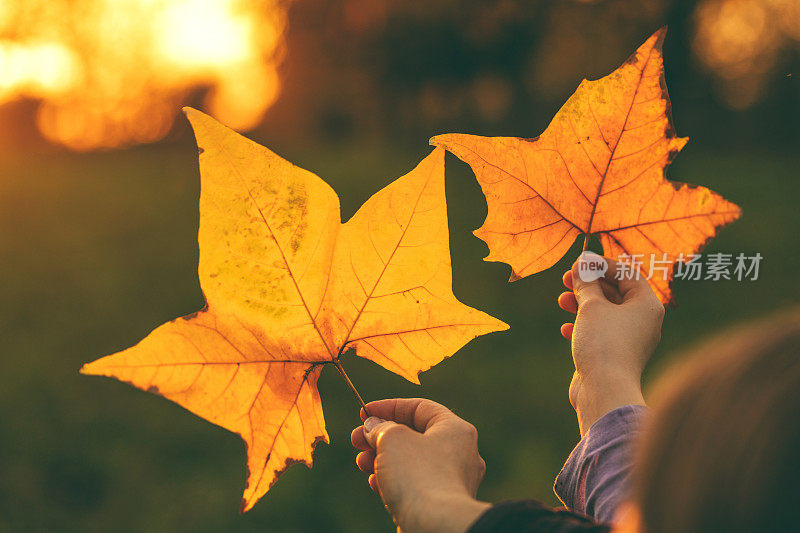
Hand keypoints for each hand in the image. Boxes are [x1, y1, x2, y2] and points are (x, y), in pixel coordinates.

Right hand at [351, 398, 489, 532]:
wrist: (435, 526)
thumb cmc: (417, 475)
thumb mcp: (392, 438)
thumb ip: (380, 427)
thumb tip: (372, 427)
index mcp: (455, 429)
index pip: (420, 408)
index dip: (389, 407)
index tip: (363, 412)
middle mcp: (459, 453)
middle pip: (414, 435)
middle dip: (380, 436)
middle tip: (356, 440)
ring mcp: (452, 480)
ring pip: (411, 461)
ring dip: (382, 459)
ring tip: (362, 463)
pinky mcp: (441, 502)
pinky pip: (414, 484)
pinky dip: (393, 480)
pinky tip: (374, 484)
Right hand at [558, 252, 663, 434]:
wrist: (605, 390)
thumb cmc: (603, 343)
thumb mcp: (591, 305)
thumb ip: (586, 282)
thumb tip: (583, 264)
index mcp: (647, 305)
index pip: (627, 274)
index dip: (602, 264)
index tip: (579, 263)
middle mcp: (643, 322)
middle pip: (616, 292)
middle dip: (589, 284)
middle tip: (566, 279)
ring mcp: (630, 340)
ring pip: (606, 313)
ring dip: (582, 304)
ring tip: (562, 301)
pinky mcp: (616, 356)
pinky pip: (601, 333)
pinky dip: (583, 326)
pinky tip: (566, 329)